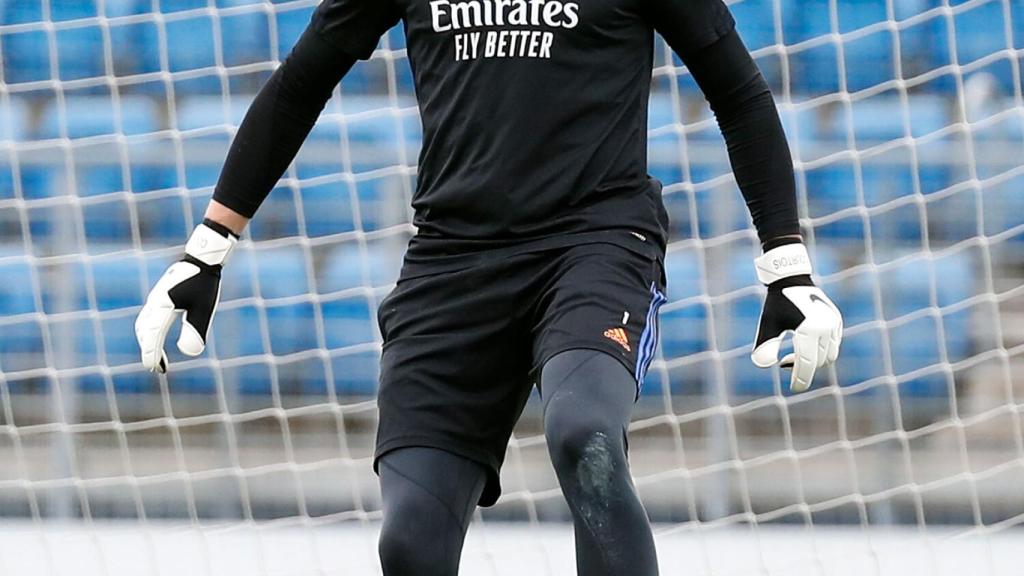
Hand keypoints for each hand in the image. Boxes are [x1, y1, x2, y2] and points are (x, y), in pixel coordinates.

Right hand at [135, 221, 236, 372]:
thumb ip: (196, 329)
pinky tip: (158, 338)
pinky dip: (149, 332)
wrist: (201, 258)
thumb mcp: (205, 308)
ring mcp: (155, 299)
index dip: (152, 354)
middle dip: (149, 351)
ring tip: (159, 359)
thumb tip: (190, 353)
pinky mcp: (159, 296)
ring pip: (143, 325)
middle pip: (144, 332)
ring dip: (148, 342)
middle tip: (158, 368)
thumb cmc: (204, 282)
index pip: (153, 335)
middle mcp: (154, 302)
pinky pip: (148, 318)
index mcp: (163, 305)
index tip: (155, 369)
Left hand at [750, 243, 842, 391]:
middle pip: (818, 362)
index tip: (794, 389)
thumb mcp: (768, 325)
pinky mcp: (837, 320)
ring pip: (829, 356)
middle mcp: (826, 327)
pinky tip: (805, 347)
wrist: (791, 279)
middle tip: (785, 364)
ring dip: (814, 361)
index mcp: (809, 329)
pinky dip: (823, 351)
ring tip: (794, 356)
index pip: (806, 363)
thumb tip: (763, 365)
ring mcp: (834, 324)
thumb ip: (765, 346)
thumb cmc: (776, 303)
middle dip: (803, 368)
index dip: (801, 379)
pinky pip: (834, 345)